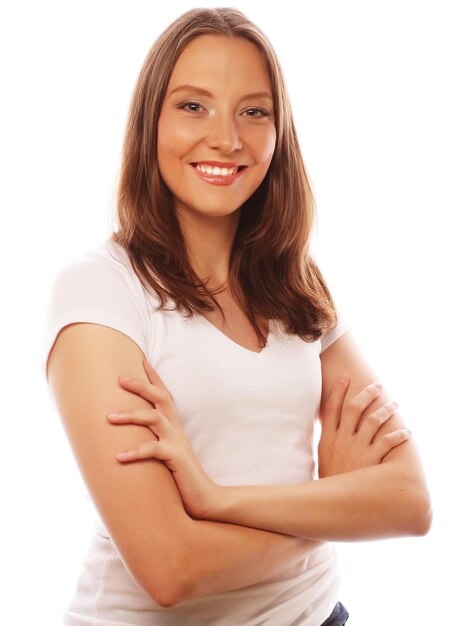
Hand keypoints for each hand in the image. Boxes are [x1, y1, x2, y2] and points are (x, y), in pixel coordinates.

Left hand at [107, 359, 220, 519]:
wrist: (206, 499)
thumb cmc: (182, 478)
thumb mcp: (168, 454)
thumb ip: (153, 442)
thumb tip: (129, 439)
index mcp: (175, 426)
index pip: (164, 395)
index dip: (154, 378)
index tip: (142, 360)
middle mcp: (176, 430)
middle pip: (159, 398)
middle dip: (140, 386)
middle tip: (119, 378)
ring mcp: (177, 443)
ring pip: (154, 418)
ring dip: (130, 415)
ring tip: (109, 418)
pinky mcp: (176, 459)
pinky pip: (153, 450)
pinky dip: (135, 451)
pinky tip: (119, 457)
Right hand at [318, 375, 410, 477]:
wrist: (331, 505)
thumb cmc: (329, 481)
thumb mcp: (322, 459)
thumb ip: (328, 442)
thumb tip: (333, 428)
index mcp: (328, 438)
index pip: (331, 408)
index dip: (337, 391)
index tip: (345, 377)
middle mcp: (342, 440)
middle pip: (354, 409)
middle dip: (366, 394)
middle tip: (378, 386)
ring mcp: (356, 450)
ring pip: (373, 421)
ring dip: (386, 410)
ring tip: (395, 404)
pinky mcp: (371, 462)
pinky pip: (387, 443)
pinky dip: (398, 436)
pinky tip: (406, 433)